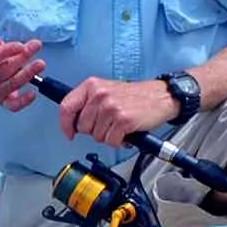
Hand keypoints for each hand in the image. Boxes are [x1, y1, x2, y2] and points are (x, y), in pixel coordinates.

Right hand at [0, 34, 43, 112]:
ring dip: (27, 74)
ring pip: (11, 84)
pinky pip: (13, 105)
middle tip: (34, 47)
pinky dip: (23, 101)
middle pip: (3, 70)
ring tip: (40, 64)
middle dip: (21, 57)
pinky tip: (33, 94)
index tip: (20, 45)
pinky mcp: (2, 101)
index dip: (5, 52)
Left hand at [57, 76, 179, 146]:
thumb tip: (72, 123)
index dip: (65, 124)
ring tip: (119, 126)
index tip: (69, 133)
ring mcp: (111, 107)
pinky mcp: (123, 120)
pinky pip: (111, 141)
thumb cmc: (134, 96)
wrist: (161, 96)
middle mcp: (100, 95)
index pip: (66, 107)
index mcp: (92, 86)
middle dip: (94, 131)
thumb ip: (88, 103)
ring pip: (96, 136)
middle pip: (82, 126)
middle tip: (109, 124)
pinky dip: (119, 141)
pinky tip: (126, 131)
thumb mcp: (106, 90)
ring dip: (108, 136)